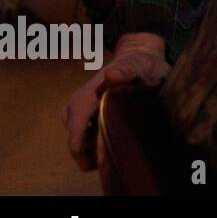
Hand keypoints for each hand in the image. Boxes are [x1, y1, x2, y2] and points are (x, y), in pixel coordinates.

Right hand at [61, 32, 169, 170]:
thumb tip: (111, 76)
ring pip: (80, 139)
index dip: (87, 157)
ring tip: (120, 143)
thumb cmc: (139, 63)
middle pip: (77, 144)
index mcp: (84, 101)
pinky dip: (96, 139)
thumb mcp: (138, 65)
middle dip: (93, 154)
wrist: (138, 56)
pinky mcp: (82, 111)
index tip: (108, 161)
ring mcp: (77, 109)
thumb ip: (126, 71)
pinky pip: (84, 133)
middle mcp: (75, 106)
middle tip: (120, 151)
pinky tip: (116, 135)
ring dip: (95, 147)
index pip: (75, 141)